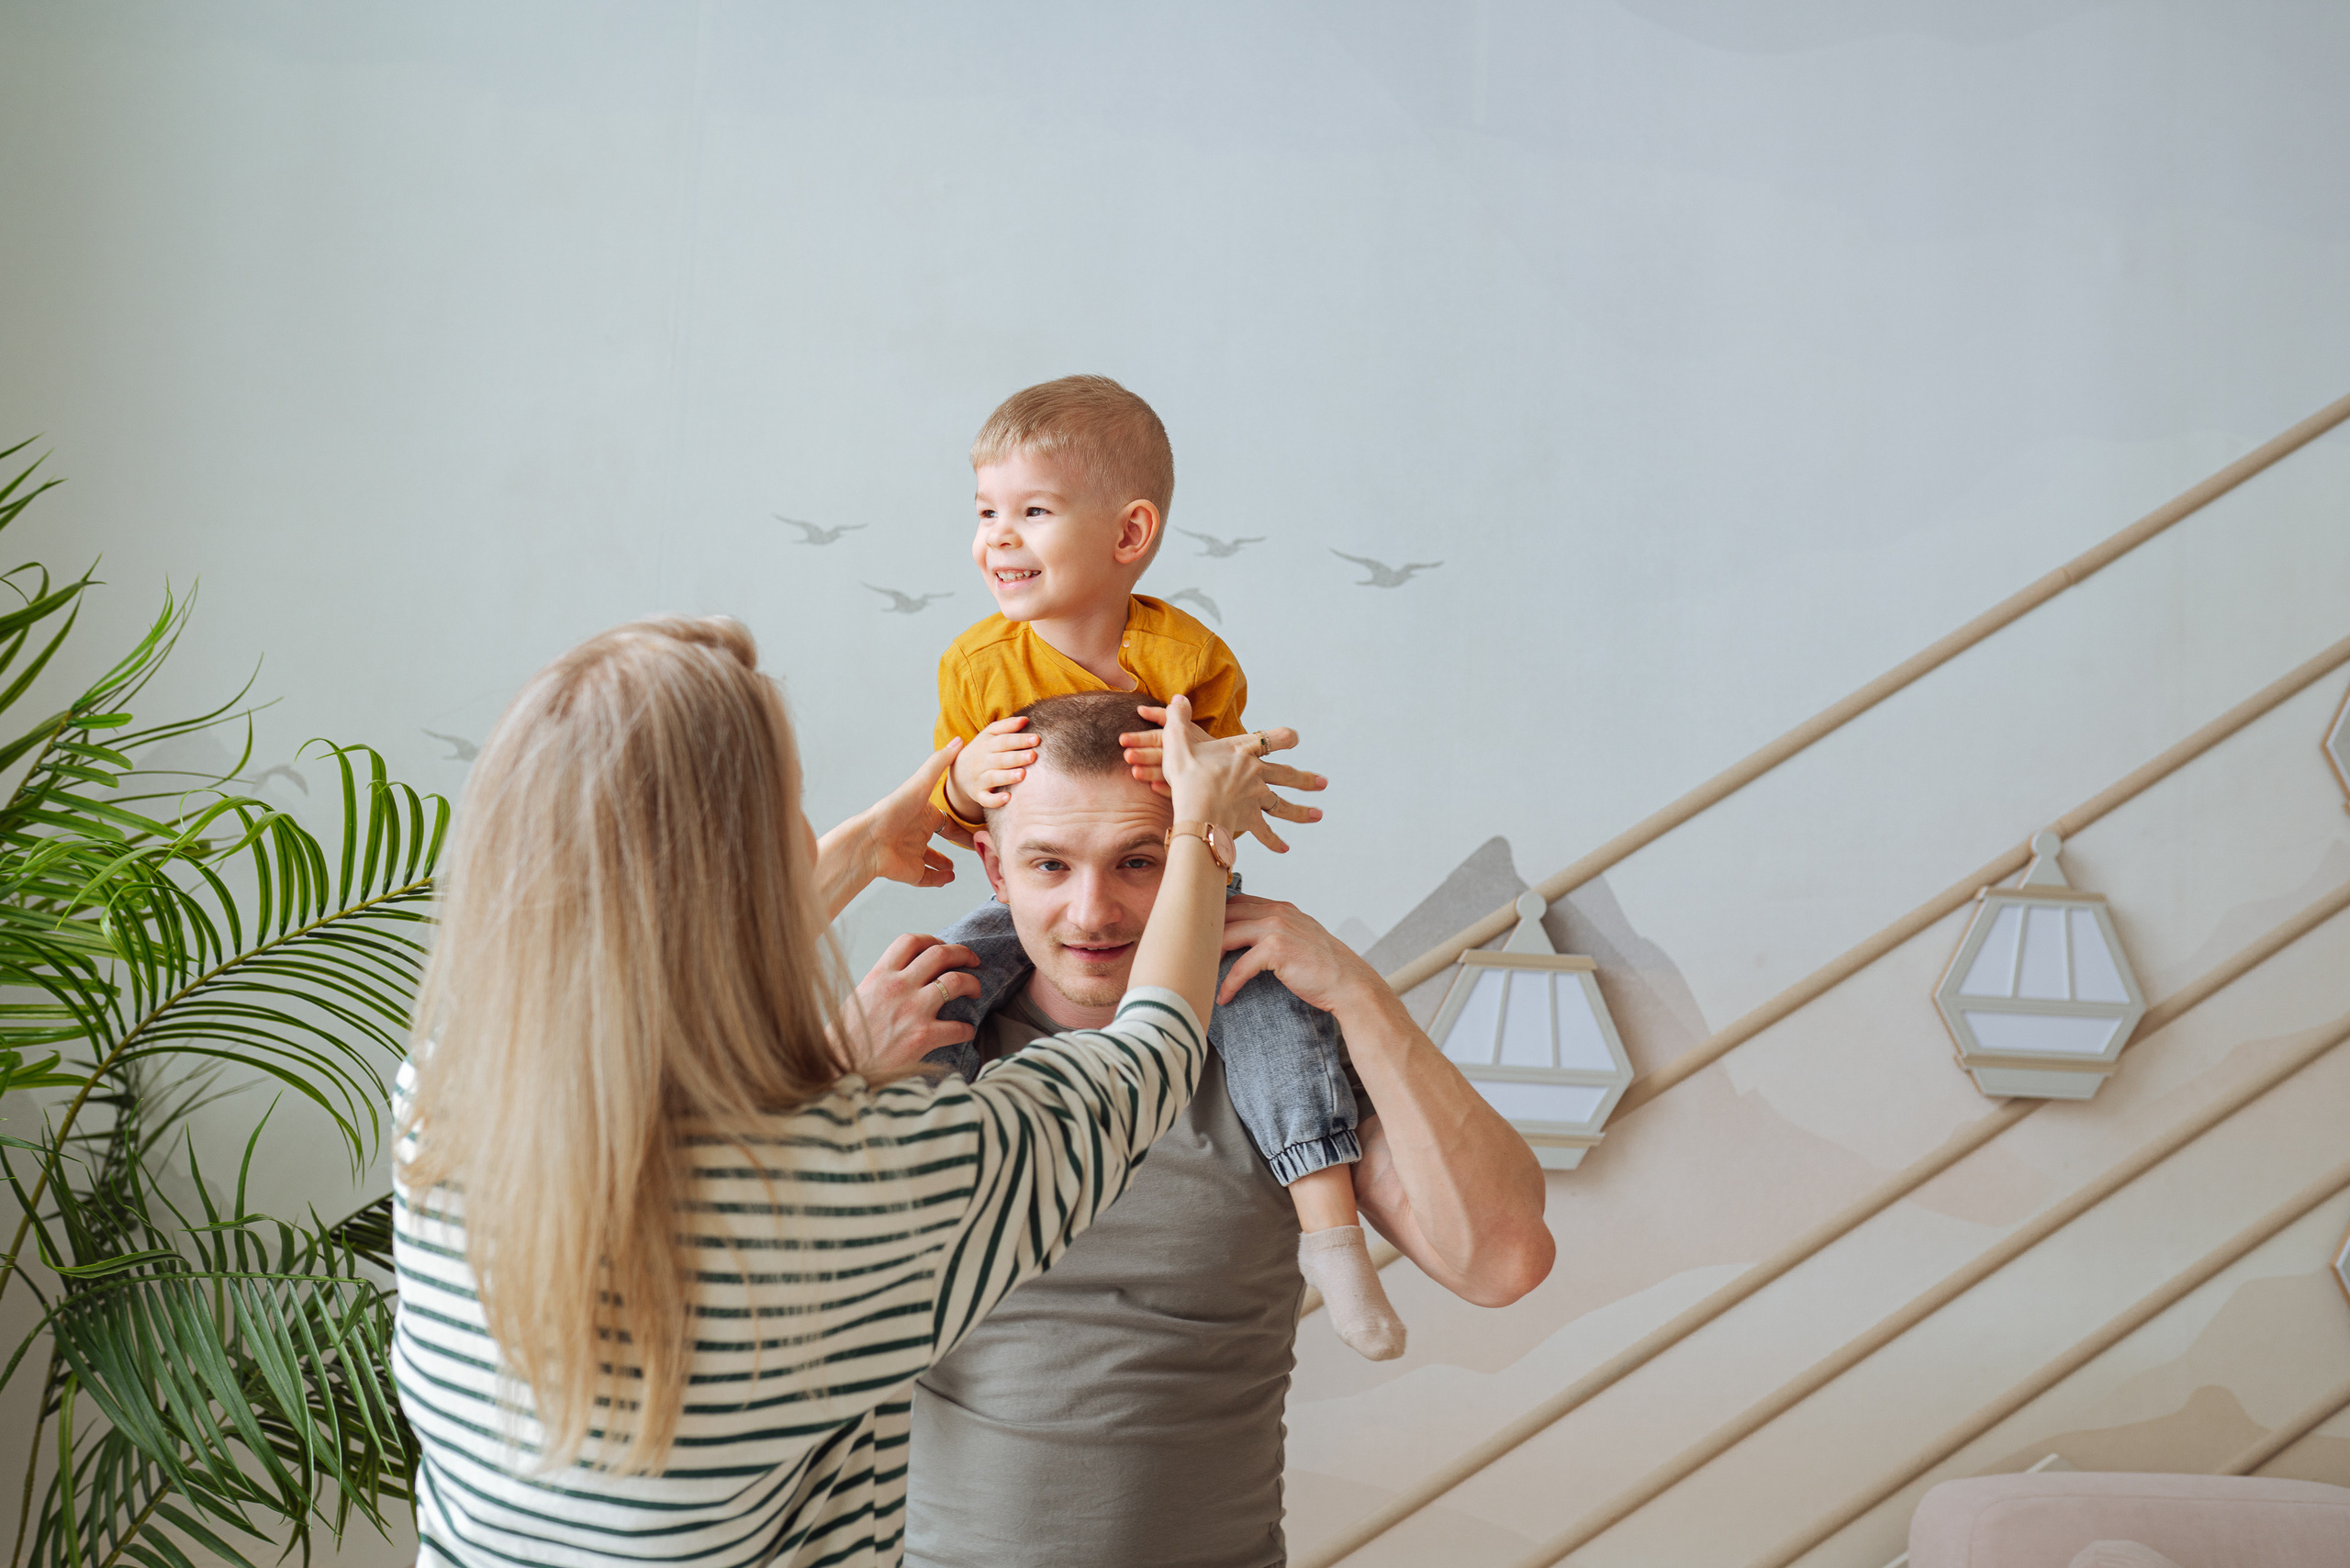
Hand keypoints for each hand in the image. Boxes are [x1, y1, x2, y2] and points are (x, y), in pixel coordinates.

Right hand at [841, 934, 980, 1074]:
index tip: (942, 946)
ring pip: (956, 981)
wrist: (840, 1069)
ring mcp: (912, 1010)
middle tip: (973, 960)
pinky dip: (967, 1029)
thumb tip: (901, 977)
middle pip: (940, 953)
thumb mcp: (859, 998)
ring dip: (973, 983)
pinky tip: (966, 1031)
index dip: (933, 939)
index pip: (911, 941)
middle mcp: (898, 987)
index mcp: (880, 975)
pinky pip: (958, 1027)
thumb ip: (881, 983)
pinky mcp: (923, 1037)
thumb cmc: (847, 1038)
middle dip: (963, 953)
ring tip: (976, 991)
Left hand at [866, 740, 963, 888]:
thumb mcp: (921, 783)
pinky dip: (938, 880)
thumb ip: (940, 763)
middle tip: (973, 847)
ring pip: (931, 860)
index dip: (958, 823)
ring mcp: (913, 853)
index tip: (976, 827)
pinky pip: (926, 878)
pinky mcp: (910, 872)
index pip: (943, 819)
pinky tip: (948, 878)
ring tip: (955, 868)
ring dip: (943, 864)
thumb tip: (958, 740)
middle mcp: (917, 833)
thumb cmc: (893, 809)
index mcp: (922, 814)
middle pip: (938, 839)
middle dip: (953, 843)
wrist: (870, 841)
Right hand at [949, 715, 1039, 815]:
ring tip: (1022, 775)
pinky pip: (986, 799)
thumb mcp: (989, 734)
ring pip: (993, 778)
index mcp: (987, 745)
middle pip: (1001, 759)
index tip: (1036, 739)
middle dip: (1017, 757)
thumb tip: (1026, 719)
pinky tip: (1008, 798)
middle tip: (1033, 756)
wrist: (959, 773)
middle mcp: (983, 762)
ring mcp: (980, 779)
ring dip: (1007, 777)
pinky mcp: (979, 795)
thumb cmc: (982, 750)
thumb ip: (1007, 726)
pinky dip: (995, 800)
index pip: (1004, 741)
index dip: (1020, 740)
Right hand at [1133, 704, 1321, 852]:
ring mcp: (1255, 798)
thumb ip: (1178, 719)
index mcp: (1243, 751)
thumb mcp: (1178, 741)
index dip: (1285, 737)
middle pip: (1287, 775)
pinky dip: (1273, 841)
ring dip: (1301, 811)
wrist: (1198, 810)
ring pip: (1282, 805)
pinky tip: (1284, 848)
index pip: (1274, 738)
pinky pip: (1264, 832)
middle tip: (1323, 783)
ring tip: (1318, 815)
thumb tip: (1178, 699)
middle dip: (1306, 779)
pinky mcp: (1249, 819)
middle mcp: (1255, 773)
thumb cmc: (1188, 776)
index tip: (1293, 739)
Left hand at [1214, 894, 1379, 1008]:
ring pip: (1229, 935)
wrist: (1349, 983)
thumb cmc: (1324, 968)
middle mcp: (1278, 912)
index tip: (1201, 933)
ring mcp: (1277, 928)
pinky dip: (1229, 983)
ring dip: (1210, 955)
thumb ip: (1277, 932)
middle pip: (1228, 914)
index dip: (1217, 916)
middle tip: (1192, 953)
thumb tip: (1248, 941)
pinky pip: (1241, 966)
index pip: (1238, 902)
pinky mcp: (1276, 950)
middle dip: (1207, 932)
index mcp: (1282, 908)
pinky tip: (1223, 997)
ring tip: (1199, 974)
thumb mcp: (1300, 939)